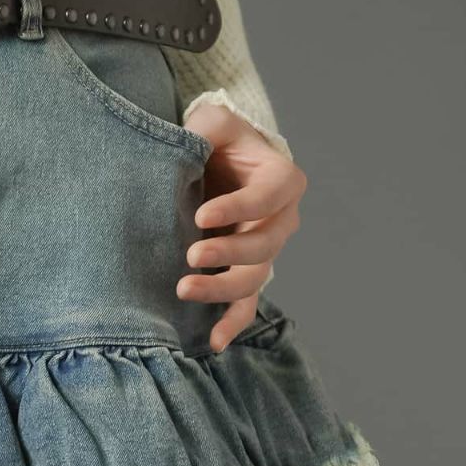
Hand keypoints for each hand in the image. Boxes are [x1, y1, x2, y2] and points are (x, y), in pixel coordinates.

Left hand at [176, 102, 306, 352]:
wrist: (216, 164)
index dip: (237, 209)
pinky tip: (212, 342)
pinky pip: (246, 305)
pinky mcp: (245, 272)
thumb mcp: (213, 124)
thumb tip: (189, 145)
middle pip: (264, 245)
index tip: (201, 214)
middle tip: (191, 255)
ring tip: (183, 289)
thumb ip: (207, 128)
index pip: (266, 198)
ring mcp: (266, 251)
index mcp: (281, 180)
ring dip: (222, 289)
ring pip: (254, 278)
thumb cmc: (218, 141)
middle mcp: (281, 220)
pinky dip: (232, 323)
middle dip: (228, 253)